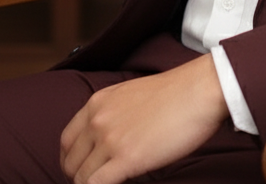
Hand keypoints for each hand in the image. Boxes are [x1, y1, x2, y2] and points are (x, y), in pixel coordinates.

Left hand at [60, 53, 228, 183]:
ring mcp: (110, 139)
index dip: (70, 161)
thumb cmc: (176, 94)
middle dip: (77, 177)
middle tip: (94, 182)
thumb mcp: (132, 95)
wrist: (198, 91)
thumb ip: (114, 115)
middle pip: (70, 162)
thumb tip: (110, 141)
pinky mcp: (125, 159)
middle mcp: (98, 119)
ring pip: (80, 178)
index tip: (80, 171)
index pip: (66, 141)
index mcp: (98, 102)